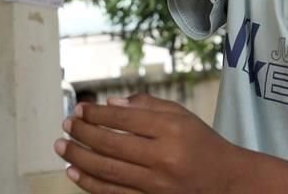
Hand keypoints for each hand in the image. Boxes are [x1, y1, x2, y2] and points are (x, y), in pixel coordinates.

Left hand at [54, 94, 244, 193]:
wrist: (226, 181)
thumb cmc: (201, 143)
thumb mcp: (181, 114)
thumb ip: (147, 105)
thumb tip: (110, 103)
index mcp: (171, 129)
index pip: (125, 118)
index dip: (97, 113)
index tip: (80, 109)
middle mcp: (163, 156)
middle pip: (112, 143)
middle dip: (82, 133)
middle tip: (66, 125)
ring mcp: (156, 183)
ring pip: (108, 169)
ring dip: (79, 157)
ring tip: (61, 146)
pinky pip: (113, 192)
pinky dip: (90, 183)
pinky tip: (73, 172)